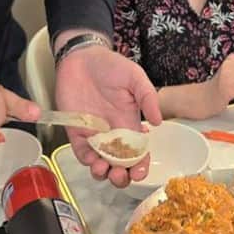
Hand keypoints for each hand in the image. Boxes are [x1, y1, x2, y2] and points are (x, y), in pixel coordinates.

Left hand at [54, 46, 160, 188]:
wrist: (81, 57)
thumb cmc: (110, 65)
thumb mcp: (134, 77)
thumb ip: (147, 97)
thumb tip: (158, 122)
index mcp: (129, 123)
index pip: (138, 153)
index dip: (140, 166)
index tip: (139, 173)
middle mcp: (113, 133)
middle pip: (119, 164)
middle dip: (121, 176)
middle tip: (119, 175)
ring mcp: (94, 134)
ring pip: (100, 163)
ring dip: (103, 172)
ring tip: (103, 168)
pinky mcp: (75, 131)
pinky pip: (81, 152)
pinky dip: (86, 160)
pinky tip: (90, 159)